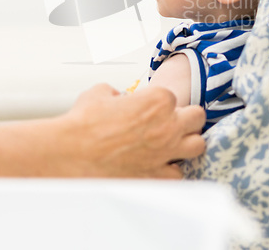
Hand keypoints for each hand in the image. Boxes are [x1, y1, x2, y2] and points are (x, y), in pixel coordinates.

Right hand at [51, 83, 205, 178]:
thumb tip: (121, 98)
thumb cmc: (84, 122)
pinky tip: (159, 166)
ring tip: (172, 144)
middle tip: (170, 122)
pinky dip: (171, 169)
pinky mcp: (157, 176)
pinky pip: (179, 173)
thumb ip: (119, 92)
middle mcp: (168, 125)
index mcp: (157, 100)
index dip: (160, 102)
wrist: (70, 153)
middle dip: (186, 118)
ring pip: (198, 145)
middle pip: (197, 117)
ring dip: (187, 143)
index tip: (149, 108)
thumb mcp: (101, 92)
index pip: (173, 96)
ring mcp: (165, 152)